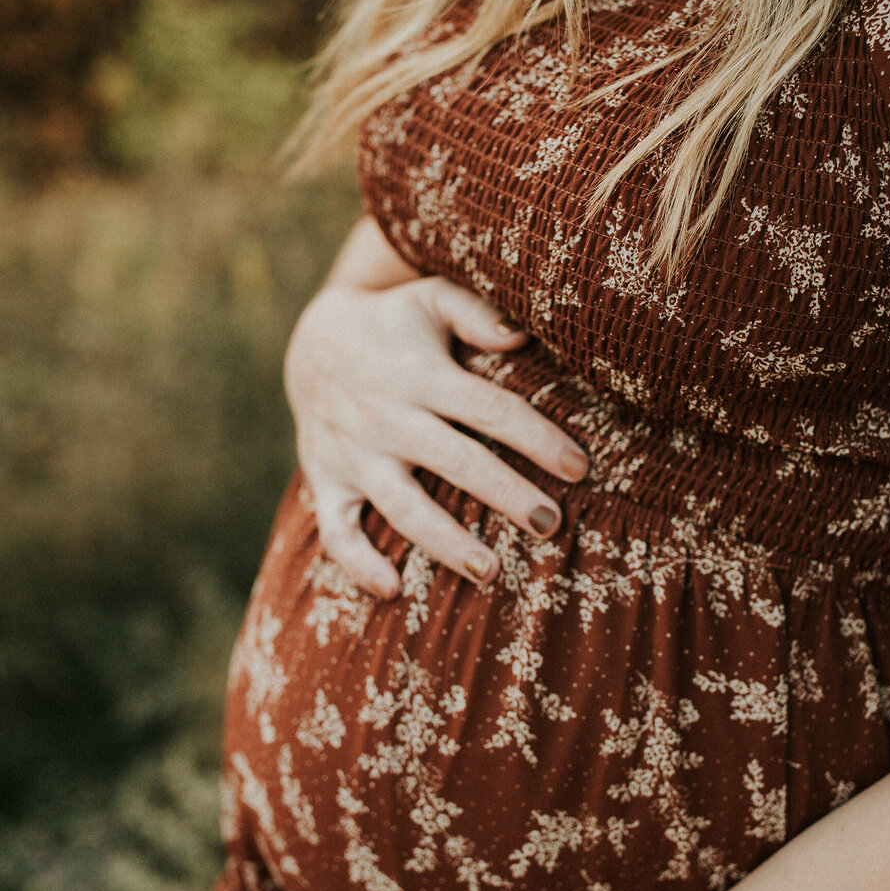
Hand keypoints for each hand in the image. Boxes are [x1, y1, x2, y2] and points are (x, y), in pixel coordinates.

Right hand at [284, 271, 589, 598]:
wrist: (310, 343)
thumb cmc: (395, 324)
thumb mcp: (430, 299)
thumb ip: (475, 312)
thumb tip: (521, 335)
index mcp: (420, 375)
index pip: (489, 409)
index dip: (536, 438)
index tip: (579, 467)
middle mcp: (386, 418)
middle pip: (455, 462)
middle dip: (505, 494)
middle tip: (550, 525)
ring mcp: (353, 454)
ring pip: (402, 506)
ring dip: (445, 543)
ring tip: (490, 573)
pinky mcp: (327, 481)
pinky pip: (337, 530)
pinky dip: (358, 562)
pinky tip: (392, 590)